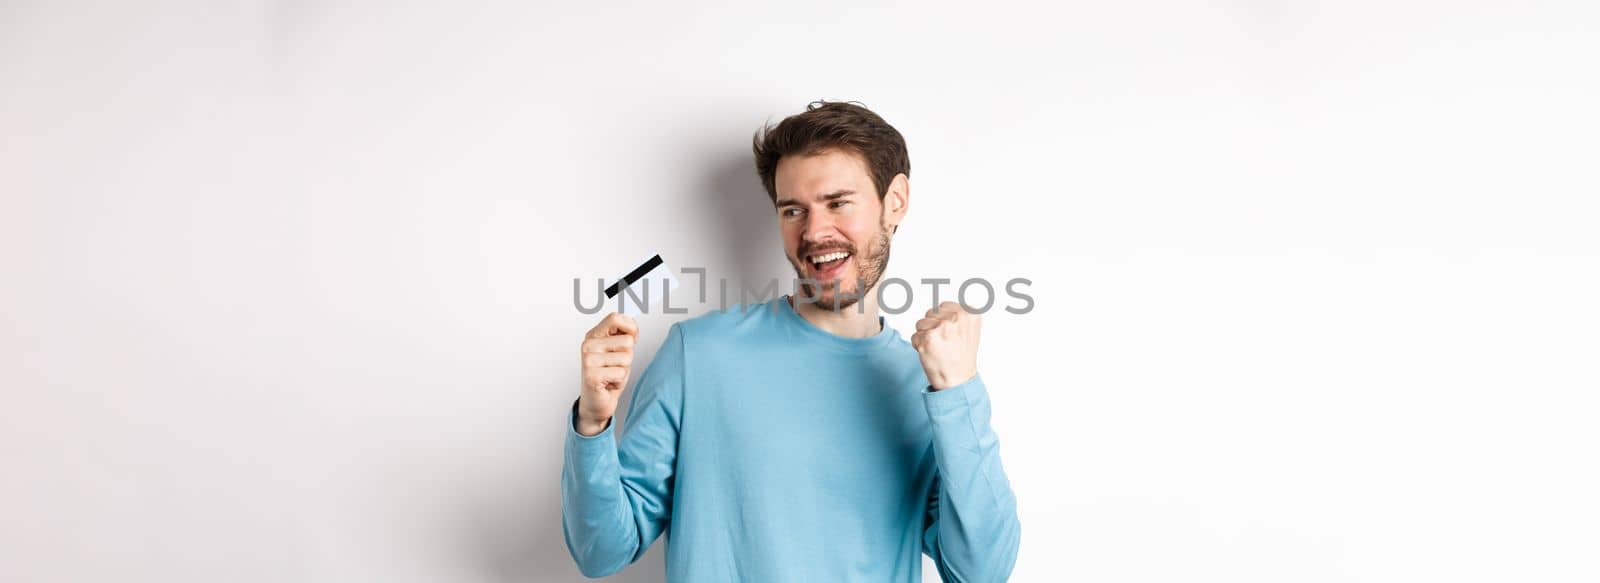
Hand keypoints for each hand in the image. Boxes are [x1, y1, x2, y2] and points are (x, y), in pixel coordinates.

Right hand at [576, 312, 637, 435]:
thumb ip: (623, 335)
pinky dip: (620, 381)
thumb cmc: (608, 376)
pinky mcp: (591, 375)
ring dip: (624, 369)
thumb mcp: (618, 351)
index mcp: (593, 335)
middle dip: (628, 356)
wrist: (596, 403)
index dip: (631, 328)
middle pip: (627, 341)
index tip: (631, 338)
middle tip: (615, 366)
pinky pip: (621, 372)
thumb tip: (632, 324)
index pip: (615, 318)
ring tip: (612, 375)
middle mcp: (588, 345)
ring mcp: (588, 360)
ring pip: (627, 357)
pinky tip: (609, 383)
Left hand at [911, 301, 980, 390]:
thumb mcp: (969, 329)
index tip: (952, 336)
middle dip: (933, 327)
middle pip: (930, 313)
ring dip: (925, 336)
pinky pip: (914, 336)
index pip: (943, 306)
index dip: (943, 322)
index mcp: (970, 313)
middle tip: (945, 344)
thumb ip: (958, 313)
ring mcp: (943, 327)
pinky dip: (919, 346)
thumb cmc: (961, 356)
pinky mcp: (928, 338)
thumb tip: (939, 299)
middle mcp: (957, 317)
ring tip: (939, 349)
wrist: (958, 381)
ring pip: (920, 323)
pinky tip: (932, 354)